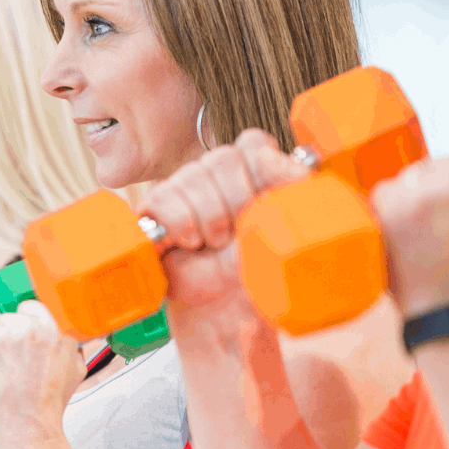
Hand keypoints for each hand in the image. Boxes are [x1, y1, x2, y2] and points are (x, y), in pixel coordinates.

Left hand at [0, 301, 83, 448]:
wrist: (27, 432)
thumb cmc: (49, 404)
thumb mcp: (75, 368)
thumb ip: (68, 342)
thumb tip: (65, 327)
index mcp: (54, 327)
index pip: (29, 307)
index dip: (24, 325)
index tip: (22, 342)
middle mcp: (27, 328)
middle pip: (5, 318)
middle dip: (4, 336)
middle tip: (10, 364)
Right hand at [139, 129, 307, 345]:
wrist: (223, 306)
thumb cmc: (254, 267)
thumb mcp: (284, 227)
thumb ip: (291, 188)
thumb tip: (281, 159)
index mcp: (252, 172)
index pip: (252, 143)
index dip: (260, 169)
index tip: (263, 203)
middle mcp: (218, 174)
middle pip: (224, 157)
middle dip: (236, 202)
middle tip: (237, 232)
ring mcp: (186, 185)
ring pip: (194, 175)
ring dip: (210, 219)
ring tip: (214, 243)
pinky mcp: (157, 204)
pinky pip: (165, 196)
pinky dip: (182, 224)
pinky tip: (190, 242)